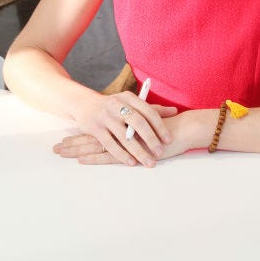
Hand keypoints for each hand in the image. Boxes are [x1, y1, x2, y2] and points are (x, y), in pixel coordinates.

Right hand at [55, 92, 176, 166]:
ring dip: (138, 151)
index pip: (148, 112)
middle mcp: (117, 105)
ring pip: (124, 137)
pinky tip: (131, 163)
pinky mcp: (95, 128)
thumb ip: (152, 108)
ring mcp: (105, 117)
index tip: (168, 139)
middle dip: (150, 139)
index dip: (159, 126)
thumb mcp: (131, 103)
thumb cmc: (114, 106)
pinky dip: (121, 154)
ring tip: (149, 162)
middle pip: (138, 123)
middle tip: (160, 152)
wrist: (84, 104)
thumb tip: (175, 111)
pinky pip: (110, 144)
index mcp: (129, 98)